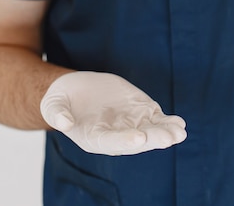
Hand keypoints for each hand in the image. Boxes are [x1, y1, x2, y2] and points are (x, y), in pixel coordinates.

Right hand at [40, 71, 186, 155]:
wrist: (74, 92)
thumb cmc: (61, 102)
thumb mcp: (53, 105)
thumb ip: (57, 114)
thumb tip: (62, 123)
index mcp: (94, 138)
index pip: (111, 142)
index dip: (125, 140)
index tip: (139, 138)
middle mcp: (114, 135)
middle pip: (137, 140)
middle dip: (154, 139)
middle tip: (170, 138)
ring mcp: (128, 124)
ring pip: (150, 131)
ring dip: (165, 132)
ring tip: (179, 132)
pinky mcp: (138, 111)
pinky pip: (155, 119)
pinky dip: (167, 122)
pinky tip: (179, 123)